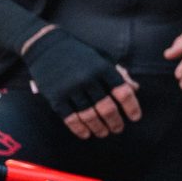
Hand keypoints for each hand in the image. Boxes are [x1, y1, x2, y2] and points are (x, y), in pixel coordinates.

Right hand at [24, 26, 141, 136]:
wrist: (45, 46)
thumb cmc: (79, 53)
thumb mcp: (102, 57)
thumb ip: (118, 73)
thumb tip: (135, 89)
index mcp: (102, 68)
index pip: (123, 92)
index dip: (132, 107)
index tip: (135, 117)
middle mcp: (88, 79)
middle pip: (107, 108)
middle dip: (115, 122)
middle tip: (118, 129)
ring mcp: (71, 89)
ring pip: (89, 116)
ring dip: (99, 128)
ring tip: (104, 133)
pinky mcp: (56, 97)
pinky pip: (70, 118)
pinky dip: (80, 129)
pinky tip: (86, 134)